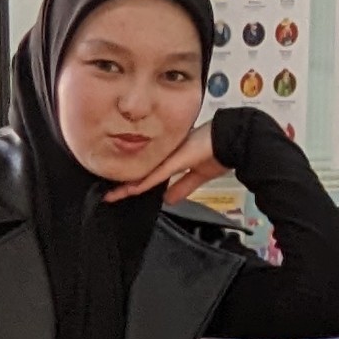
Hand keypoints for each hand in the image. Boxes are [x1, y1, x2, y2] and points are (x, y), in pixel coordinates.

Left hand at [102, 132, 229, 205]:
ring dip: (126, 188)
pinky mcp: (175, 160)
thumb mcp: (199, 175)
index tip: (118, 193)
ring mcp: (169, 158)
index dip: (133, 185)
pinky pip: (154, 175)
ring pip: (143, 176)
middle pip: (141, 176)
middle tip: (108, 196)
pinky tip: (129, 190)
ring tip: (111, 195)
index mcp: (171, 160)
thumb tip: (168, 200)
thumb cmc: (218, 152)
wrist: (231, 138)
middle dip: (124, 187)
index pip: (147, 175)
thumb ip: (183, 187)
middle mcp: (166, 158)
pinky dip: (141, 184)